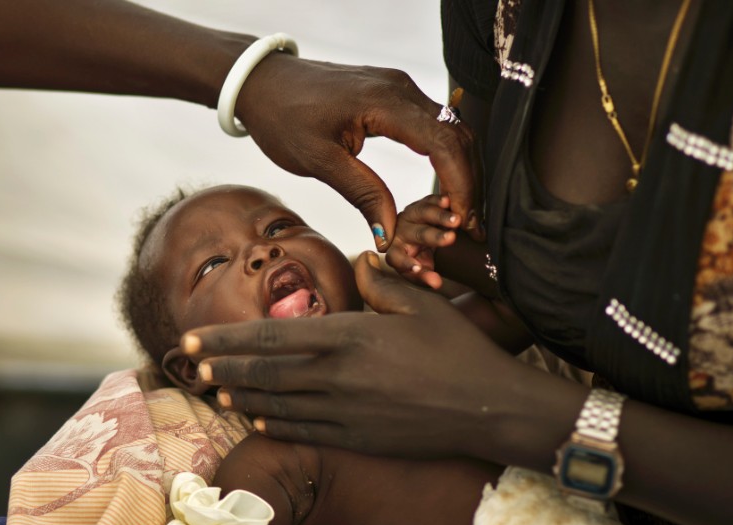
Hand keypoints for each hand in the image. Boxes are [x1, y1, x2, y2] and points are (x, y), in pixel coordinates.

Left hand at [182, 252, 519, 457]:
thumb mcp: (421, 302)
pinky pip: (304, 430)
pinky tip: (256, 417)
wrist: (490, 408)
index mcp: (348, 336)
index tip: (193, 337)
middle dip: (221, 365)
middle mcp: (337, 376)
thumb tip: (357, 260)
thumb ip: (380, 280)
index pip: (271, 335)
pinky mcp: (357, 438)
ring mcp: (344, 411)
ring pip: (276, 403)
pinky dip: (274, 423)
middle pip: (263, 371)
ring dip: (241, 395)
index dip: (226, 337)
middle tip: (187, 363)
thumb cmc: (458, 350)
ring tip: (214, 388)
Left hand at [236, 55, 482, 250]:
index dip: (460, 185)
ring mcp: (399, 87)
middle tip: (470, 226)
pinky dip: (446, 156)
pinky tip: (444, 185)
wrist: (262, 83)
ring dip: (461, 170)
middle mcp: (400, 88)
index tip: (462, 220)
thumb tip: (390, 234)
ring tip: (460, 212)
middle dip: (469, 182)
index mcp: (385, 102)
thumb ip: (361, 194)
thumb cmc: (282, 117)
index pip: (444, 145)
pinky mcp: (394, 94)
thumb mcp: (319, 161)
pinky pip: (434, 124)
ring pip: (450, 130)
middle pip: (457, 137)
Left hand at [386, 194, 460, 289]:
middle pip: (416, 234)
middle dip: (434, 236)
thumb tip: (436, 284)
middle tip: (450, 238)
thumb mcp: (423, 267)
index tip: (418, 268)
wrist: (426, 236)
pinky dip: (438, 201)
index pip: (396, 258)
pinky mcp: (421, 203)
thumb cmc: (420, 255)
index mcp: (396, 250)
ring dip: (440, 217)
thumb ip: (427, 276)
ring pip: (423, 214)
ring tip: (456, 220)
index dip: (406, 263)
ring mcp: (410, 215)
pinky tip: (448, 201)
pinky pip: (429, 200)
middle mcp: (401, 231)